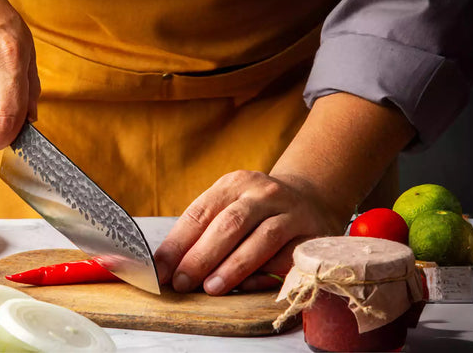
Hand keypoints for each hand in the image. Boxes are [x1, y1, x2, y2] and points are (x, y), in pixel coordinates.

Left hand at [153, 170, 352, 295]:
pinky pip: (288, 257)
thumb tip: (168, 268)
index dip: (177, 244)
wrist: (312, 198)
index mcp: (234, 184)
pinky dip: (267, 273)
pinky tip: (248, 287)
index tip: (160, 271)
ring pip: (262, 238)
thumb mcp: (230, 207)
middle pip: (229, 224)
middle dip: (202, 256)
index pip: (200, 213)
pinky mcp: (312, 234)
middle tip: (182, 283)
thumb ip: (203, 233)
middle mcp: (263, 193)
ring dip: (234, 266)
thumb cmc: (257, 212)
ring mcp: (291, 212)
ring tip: (211, 288)